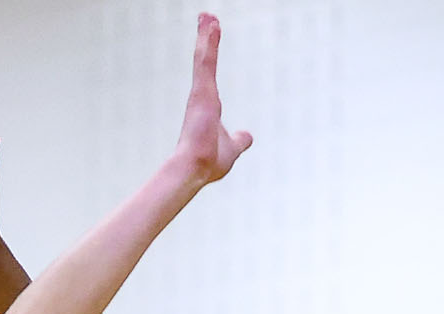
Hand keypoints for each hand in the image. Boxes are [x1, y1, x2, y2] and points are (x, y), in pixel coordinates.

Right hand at [174, 13, 251, 187]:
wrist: (195, 168)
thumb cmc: (210, 162)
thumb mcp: (232, 148)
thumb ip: (239, 139)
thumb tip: (248, 136)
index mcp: (209, 108)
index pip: (210, 77)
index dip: (211, 61)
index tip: (210, 48)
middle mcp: (203, 98)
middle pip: (205, 63)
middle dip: (207, 40)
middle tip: (208, 19)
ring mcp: (201, 94)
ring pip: (204, 58)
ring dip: (207, 36)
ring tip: (209, 16)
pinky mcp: (201, 92)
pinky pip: (205, 61)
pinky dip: (208, 42)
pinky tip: (210, 23)